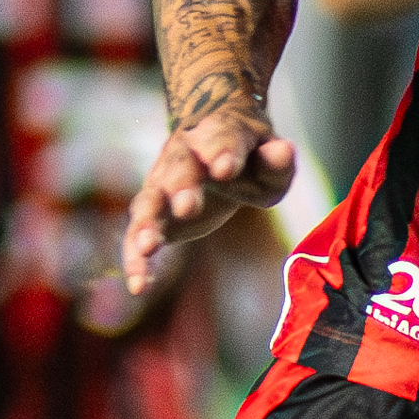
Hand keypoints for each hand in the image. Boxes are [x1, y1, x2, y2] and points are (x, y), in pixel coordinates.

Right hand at [122, 101, 295, 291]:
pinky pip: (137, 234)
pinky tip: (138, 285)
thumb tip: (283, 151)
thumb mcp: (270, 161)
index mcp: (217, 133)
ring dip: (148, 223)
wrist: (216, 153)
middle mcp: (183, 155)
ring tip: (147, 246)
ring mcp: (162, 183)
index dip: (221, 152)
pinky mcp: (154, 214)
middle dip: (182, 187)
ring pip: (150, 200)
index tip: (226, 169)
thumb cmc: (250, 161)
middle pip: (179, 168)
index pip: (220, 138)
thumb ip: (276, 161)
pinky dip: (135, 259)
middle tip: (187, 207)